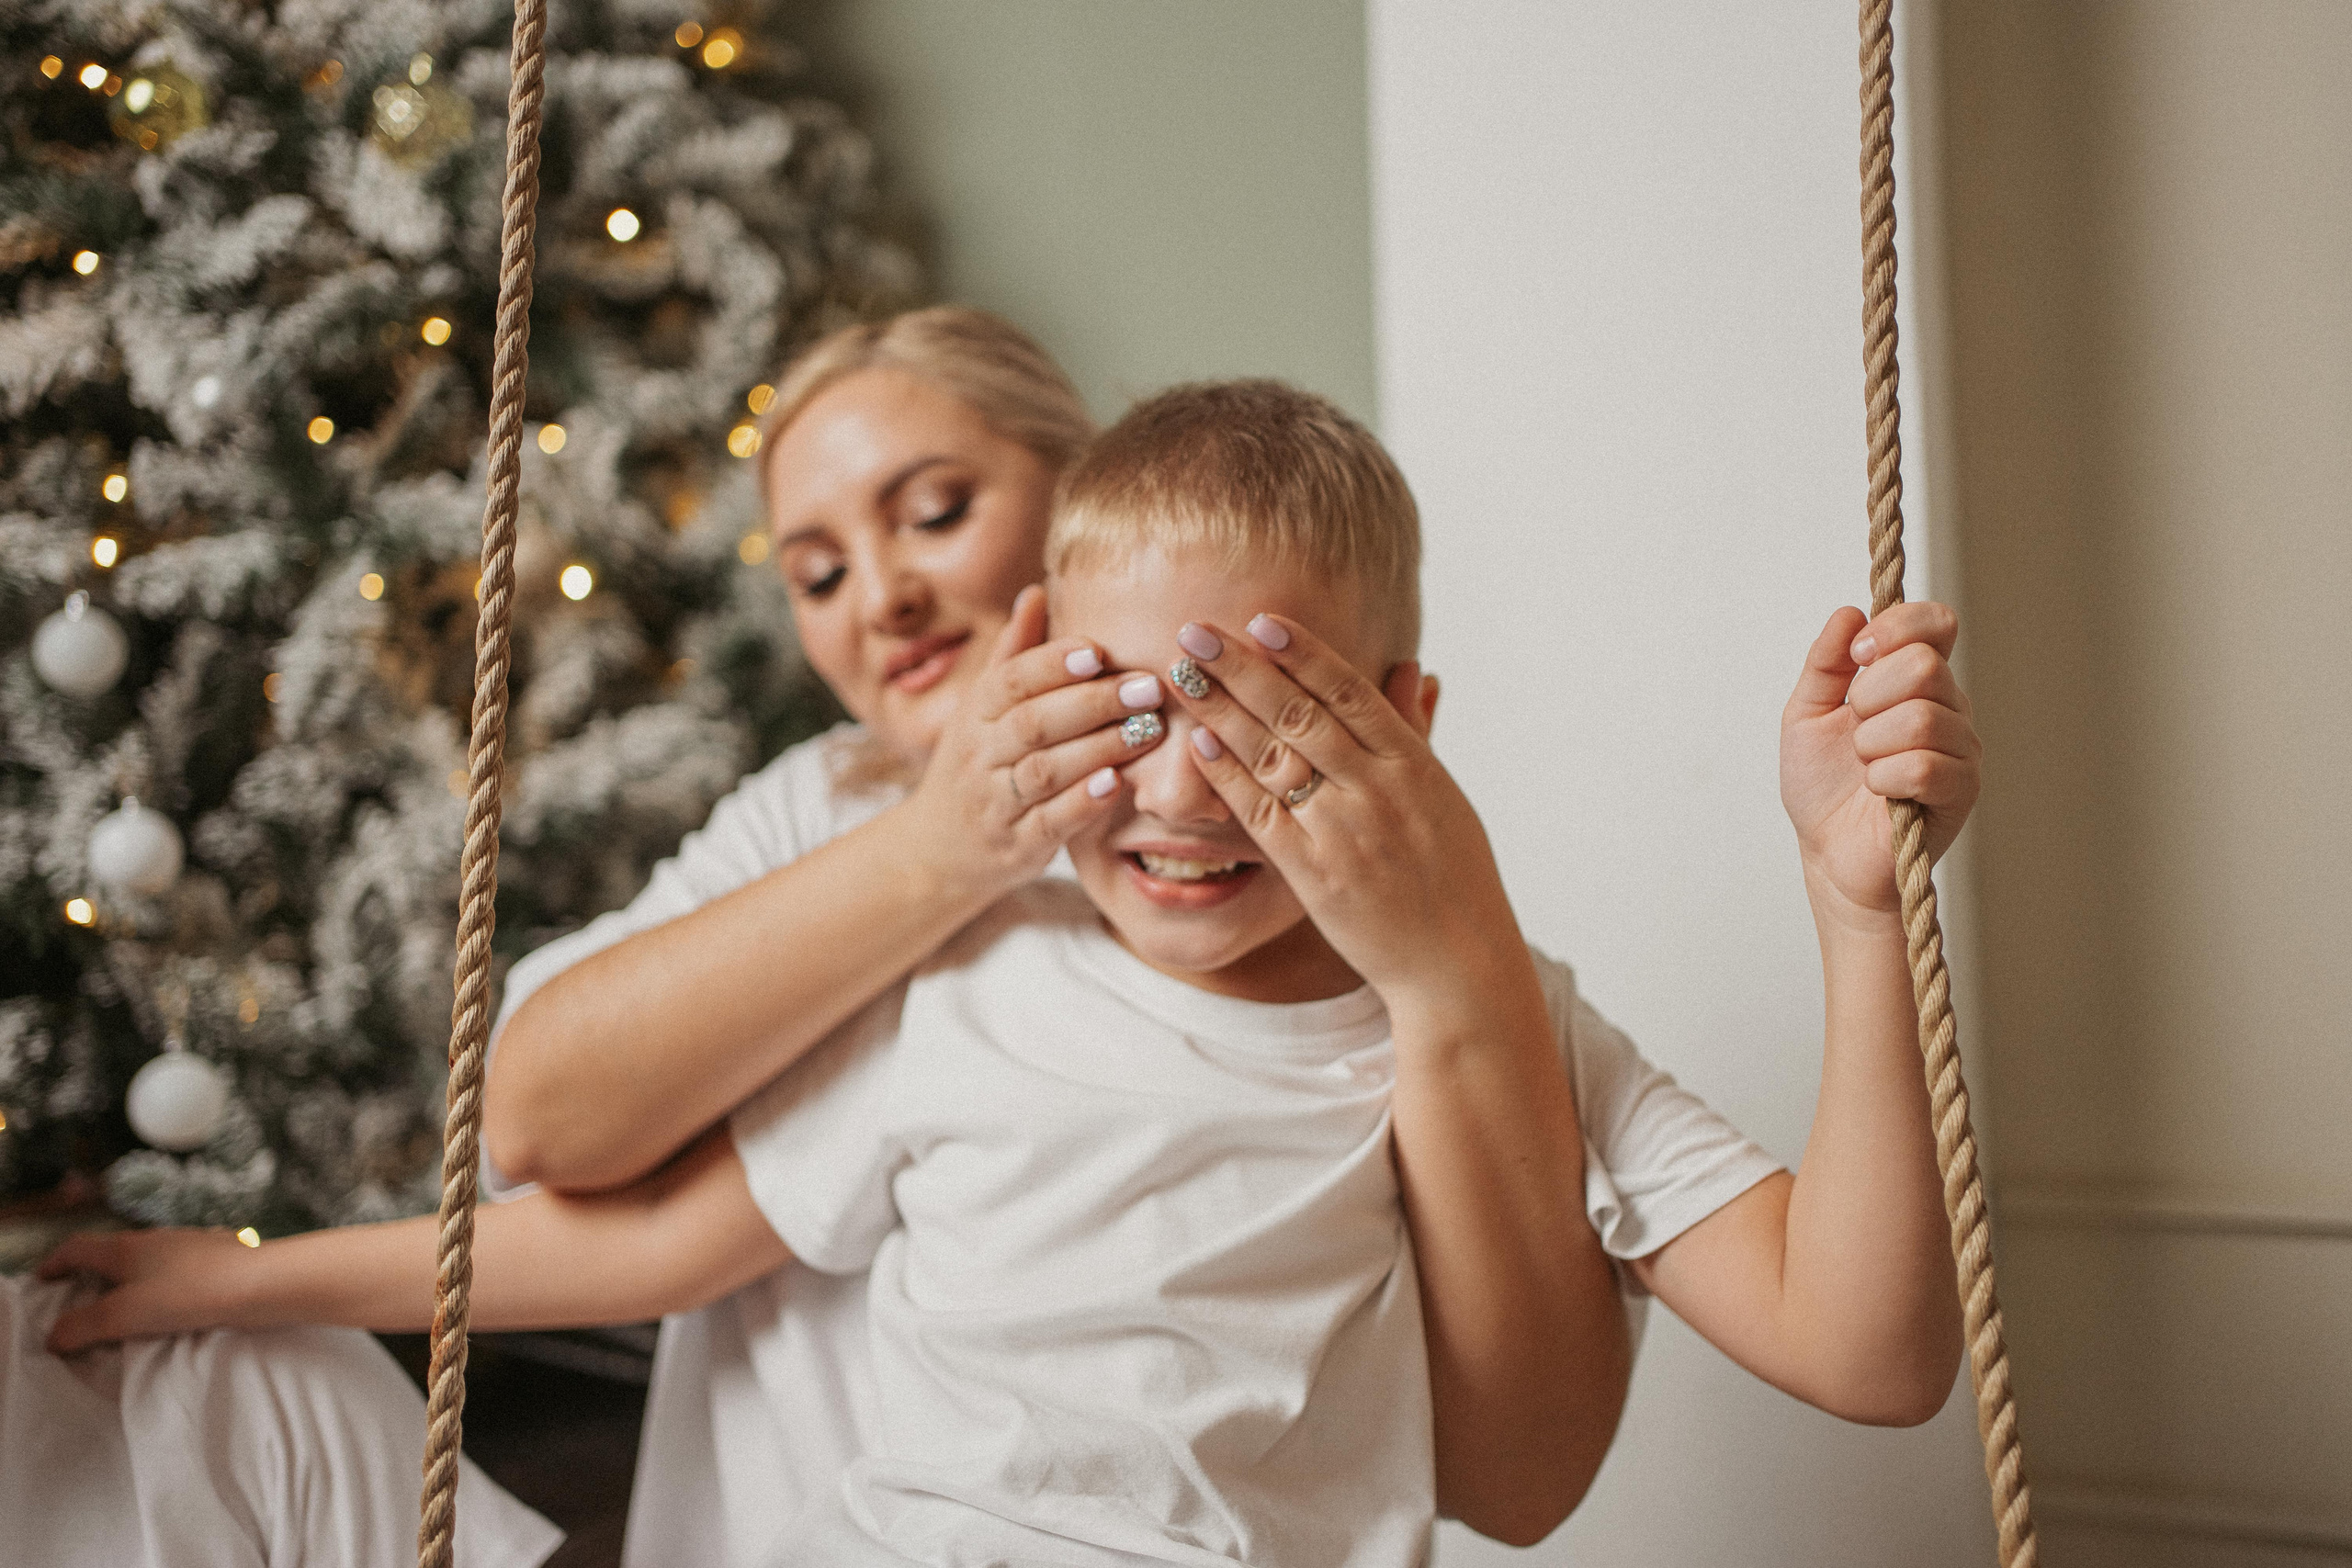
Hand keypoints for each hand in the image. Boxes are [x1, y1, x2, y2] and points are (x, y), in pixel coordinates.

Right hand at [35, 1227, 256, 1352]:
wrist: (262, 1281)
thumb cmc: (189, 1293)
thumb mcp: (124, 1315)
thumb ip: (83, 1326)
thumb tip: (54, 1336)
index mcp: (126, 1247)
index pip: (76, 1247)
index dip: (54, 1263)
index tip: (43, 1282)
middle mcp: (156, 1239)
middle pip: (111, 1251)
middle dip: (91, 1274)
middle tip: (80, 1301)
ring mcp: (190, 1245)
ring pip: (147, 1260)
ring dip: (130, 1281)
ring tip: (125, 1308)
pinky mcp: (217, 1258)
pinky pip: (179, 1270)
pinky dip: (164, 1285)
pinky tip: (174, 1305)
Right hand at [903, 585, 1168, 902]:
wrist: (936, 851)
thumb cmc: (975, 766)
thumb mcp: (982, 711)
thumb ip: (1014, 656)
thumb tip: (1037, 592)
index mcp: (975, 714)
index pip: (1010, 681)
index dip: (1053, 663)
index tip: (1100, 651)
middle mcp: (980, 755)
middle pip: (1032, 723)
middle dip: (1093, 703)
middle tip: (1148, 688)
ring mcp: (996, 803)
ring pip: (1044, 771)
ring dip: (1099, 749)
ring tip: (1149, 731)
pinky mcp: (1016, 845)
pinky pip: (1049, 823)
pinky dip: (1083, 803)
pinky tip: (1118, 784)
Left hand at [1163, 613, 1526, 1015]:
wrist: (1455, 963)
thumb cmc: (1454, 877)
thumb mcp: (1444, 793)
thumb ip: (1416, 728)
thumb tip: (1409, 666)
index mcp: (1413, 764)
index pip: (1348, 691)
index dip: (1301, 652)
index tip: (1260, 621)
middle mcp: (1377, 789)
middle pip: (1299, 712)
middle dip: (1242, 668)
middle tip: (1196, 631)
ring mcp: (1344, 830)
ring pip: (1273, 755)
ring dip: (1222, 710)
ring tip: (1183, 674)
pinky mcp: (1314, 873)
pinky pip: (1261, 813)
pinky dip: (1229, 774)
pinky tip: (1198, 743)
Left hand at [1780, 602, 1981, 916]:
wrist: (1828, 854)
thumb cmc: (1822, 788)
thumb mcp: (1806, 714)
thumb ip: (1824, 663)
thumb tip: (1849, 614)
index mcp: (1917, 681)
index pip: (1936, 623)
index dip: (1896, 627)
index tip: (1857, 656)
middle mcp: (1949, 706)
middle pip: (1924, 665)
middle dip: (1868, 697)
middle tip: (1855, 731)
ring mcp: (1961, 748)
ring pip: (1921, 717)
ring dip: (1871, 745)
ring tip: (1864, 766)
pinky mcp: (1961, 791)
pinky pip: (1924, 766)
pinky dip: (1884, 778)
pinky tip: (1879, 791)